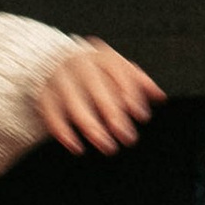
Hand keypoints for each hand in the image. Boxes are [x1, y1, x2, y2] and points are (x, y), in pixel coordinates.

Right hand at [36, 41, 162, 154]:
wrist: (53, 61)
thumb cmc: (95, 71)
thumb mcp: (117, 69)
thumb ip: (138, 81)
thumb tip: (160, 96)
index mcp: (100, 56)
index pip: (118, 71)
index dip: (131, 93)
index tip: (142, 116)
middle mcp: (79, 65)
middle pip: (97, 87)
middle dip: (114, 114)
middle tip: (128, 138)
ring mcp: (59, 79)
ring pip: (75, 103)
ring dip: (92, 127)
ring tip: (108, 146)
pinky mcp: (44, 95)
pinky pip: (52, 115)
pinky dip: (64, 132)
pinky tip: (77, 147)